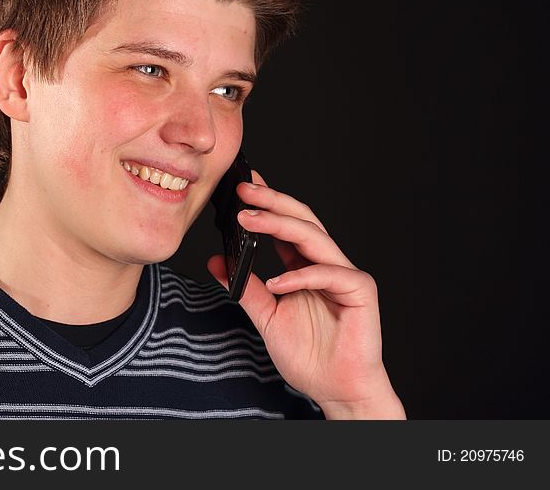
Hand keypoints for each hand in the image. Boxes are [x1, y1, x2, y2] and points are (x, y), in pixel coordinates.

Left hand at [206, 170, 405, 418]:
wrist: (336, 390)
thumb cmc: (310, 356)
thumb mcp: (266, 317)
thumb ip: (245, 288)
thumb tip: (217, 262)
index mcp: (305, 267)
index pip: (285, 226)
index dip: (266, 203)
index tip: (241, 187)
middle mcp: (326, 264)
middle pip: (301, 220)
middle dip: (272, 201)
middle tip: (244, 190)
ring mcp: (345, 275)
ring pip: (313, 237)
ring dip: (279, 225)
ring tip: (249, 220)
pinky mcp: (360, 291)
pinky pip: (329, 274)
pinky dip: (300, 276)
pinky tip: (277, 282)